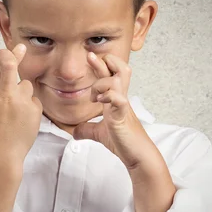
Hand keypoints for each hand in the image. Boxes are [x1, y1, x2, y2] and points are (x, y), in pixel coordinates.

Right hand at [0, 44, 42, 165]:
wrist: (2, 153)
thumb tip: (7, 61)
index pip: (5, 64)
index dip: (8, 54)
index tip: (10, 52)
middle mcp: (9, 95)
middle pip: (16, 69)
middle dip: (15, 61)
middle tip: (17, 58)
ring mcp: (24, 103)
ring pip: (26, 86)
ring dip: (21, 94)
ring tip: (14, 111)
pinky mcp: (36, 111)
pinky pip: (33, 100)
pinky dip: (29, 106)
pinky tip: (22, 119)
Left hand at [73, 52, 149, 169]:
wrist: (137, 155)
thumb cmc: (123, 143)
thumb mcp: (100, 134)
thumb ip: (87, 130)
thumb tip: (74, 132)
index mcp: (115, 99)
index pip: (109, 75)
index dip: (100, 64)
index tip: (89, 56)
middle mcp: (120, 98)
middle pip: (120, 69)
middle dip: (107, 61)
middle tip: (91, 57)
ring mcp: (123, 106)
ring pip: (117, 80)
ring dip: (102, 83)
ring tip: (95, 97)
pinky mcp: (123, 117)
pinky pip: (119, 99)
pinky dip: (109, 96)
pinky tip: (100, 102)